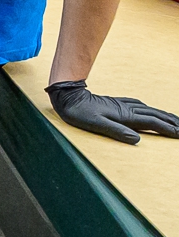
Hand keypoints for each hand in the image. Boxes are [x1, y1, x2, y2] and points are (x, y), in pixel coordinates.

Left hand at [47, 80, 178, 144]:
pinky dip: (150, 110)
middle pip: (155, 115)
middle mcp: (127, 109)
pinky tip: (150, 110)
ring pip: (149, 110)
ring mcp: (122, 105)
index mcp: (125, 116)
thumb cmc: (79, 113)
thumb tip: (137, 140)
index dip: (167, 129)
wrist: (68, 96)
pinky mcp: (116, 103)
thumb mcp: (96, 124)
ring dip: (163, 115)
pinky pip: (140, 106)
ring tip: (175, 120)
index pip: (152, 123)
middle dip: (171, 122)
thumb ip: (116, 131)